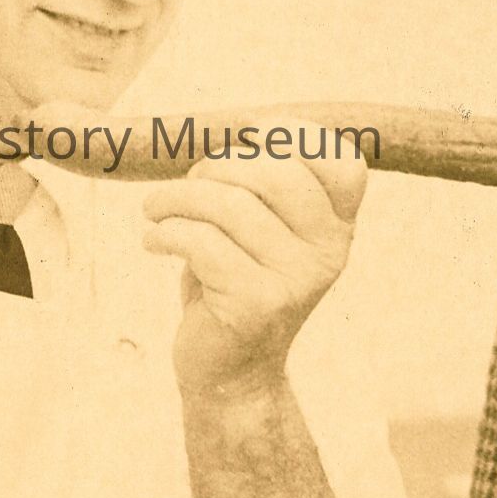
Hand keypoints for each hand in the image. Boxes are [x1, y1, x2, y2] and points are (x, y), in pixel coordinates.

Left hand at [141, 120, 367, 398]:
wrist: (232, 371)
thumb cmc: (236, 282)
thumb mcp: (263, 230)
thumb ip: (262, 183)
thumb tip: (237, 127)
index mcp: (339, 227)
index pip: (343, 162)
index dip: (295, 136)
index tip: (249, 137)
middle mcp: (330, 251)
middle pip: (275, 172)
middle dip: (216, 166)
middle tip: (184, 187)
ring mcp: (297, 280)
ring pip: (227, 204)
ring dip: (174, 199)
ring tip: (154, 211)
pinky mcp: (257, 304)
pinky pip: (200, 242)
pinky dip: (164, 234)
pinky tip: (154, 241)